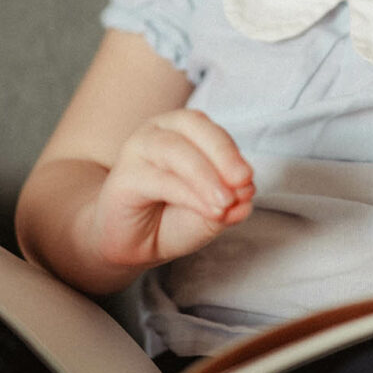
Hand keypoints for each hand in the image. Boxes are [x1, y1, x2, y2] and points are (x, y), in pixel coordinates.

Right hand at [91, 109, 254, 270]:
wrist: (128, 245)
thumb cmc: (170, 219)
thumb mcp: (209, 212)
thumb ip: (229, 201)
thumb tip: (247, 194)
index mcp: (181, 130)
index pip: (209, 128)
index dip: (231, 151)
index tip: (249, 180)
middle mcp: (158, 131)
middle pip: (193, 126)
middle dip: (222, 155)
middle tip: (242, 184)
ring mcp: (137, 150)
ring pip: (175, 151)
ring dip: (206, 177)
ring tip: (225, 204)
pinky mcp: (123, 177)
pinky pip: (160, 179)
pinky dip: (189, 194)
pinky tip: (209, 210)